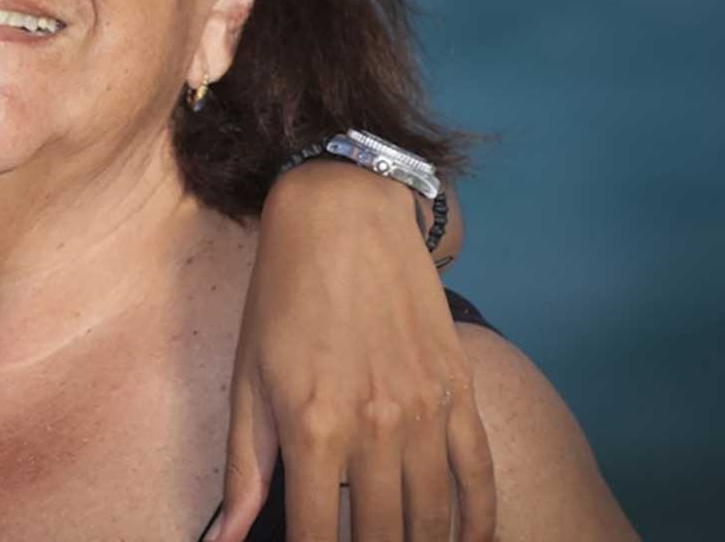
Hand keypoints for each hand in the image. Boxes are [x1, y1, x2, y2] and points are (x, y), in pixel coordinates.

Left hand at [208, 161, 494, 541]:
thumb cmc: (285, 295)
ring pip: (430, 518)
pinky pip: (480, 476)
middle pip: (379, 537)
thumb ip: (244, 467)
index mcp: (312, 427)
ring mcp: (425, 411)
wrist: (344, 214)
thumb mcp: (248, 377)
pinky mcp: (460, 391)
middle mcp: (375, 427)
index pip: (317, 539)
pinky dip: (476, 523)